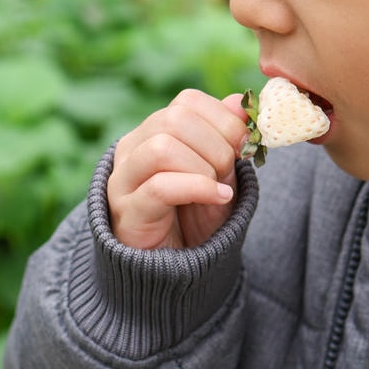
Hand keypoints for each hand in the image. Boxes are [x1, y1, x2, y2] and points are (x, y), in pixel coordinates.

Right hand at [107, 89, 248, 250]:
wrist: (175, 266)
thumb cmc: (195, 214)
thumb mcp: (219, 171)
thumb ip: (227, 134)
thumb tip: (241, 101)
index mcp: (153, 131)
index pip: (187, 101)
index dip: (224, 119)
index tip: (244, 145)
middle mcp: (132, 148)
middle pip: (174, 119)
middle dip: (217, 144)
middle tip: (231, 170)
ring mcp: (124, 179)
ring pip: (163, 147)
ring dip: (204, 167)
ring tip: (218, 188)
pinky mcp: (127, 211)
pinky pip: (160, 186)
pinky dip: (198, 188)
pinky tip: (218, 198)